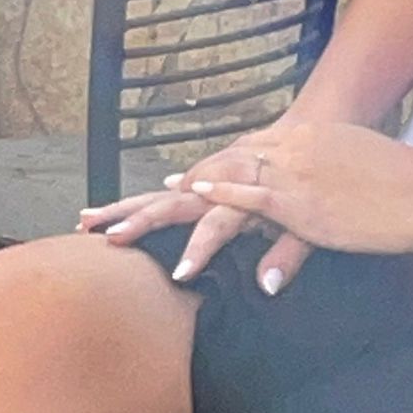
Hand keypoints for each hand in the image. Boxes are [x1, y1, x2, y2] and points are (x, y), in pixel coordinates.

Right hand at [77, 130, 312, 293]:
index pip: (215, 224)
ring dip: (131, 204)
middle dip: (139, 219)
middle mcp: (224, 181)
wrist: (321, 125)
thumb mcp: (313, 223)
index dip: (198, 249)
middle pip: (174, 200)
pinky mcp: (217, 168)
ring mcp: (216, 173)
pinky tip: (133, 204)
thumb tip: (267, 287)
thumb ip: (288, 253)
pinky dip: (155, 194)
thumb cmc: (318, 184)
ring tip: (90, 218)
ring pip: (166, 189)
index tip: (177, 273)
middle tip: (105, 237)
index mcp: (248, 195)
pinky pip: (181, 182)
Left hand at [175, 118, 412, 255]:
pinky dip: (219, 196)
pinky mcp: (302, 203)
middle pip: (234, 158)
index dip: (224, 161)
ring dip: (191, 192)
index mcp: (313, 137)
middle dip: (196, 176)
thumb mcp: (361, 163)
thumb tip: (329, 187)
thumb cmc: (407, 179)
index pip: (256, 147)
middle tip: (163, 189)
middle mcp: (297, 148)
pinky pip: (251, 198)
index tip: (196, 174)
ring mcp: (297, 173)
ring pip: (231, 177)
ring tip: (162, 202)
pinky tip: (194, 194)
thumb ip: (337, 170)